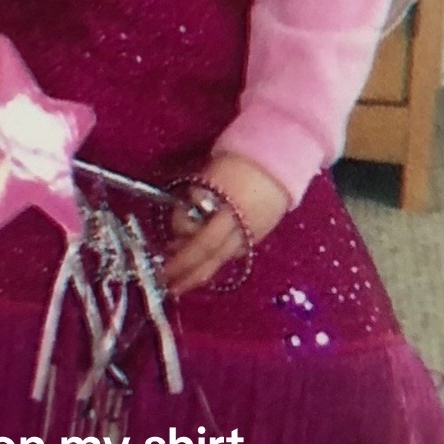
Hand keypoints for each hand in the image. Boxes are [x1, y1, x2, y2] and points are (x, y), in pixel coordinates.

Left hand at [161, 154, 289, 297]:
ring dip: (201, 269)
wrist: (280, 157)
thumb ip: (195, 202)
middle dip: (188, 274)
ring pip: (224, 259)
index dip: (181, 259)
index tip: (163, 267)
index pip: (200, 242)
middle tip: (169, 285)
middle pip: (212, 256)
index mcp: (224, 207)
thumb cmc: (236, 159)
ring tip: (182, 276)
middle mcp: (240, 223)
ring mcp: (253, 232)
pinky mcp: (261, 234)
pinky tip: (206, 259)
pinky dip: (218, 258)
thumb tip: (180, 229)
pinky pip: (236, 252)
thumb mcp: (209, 176)